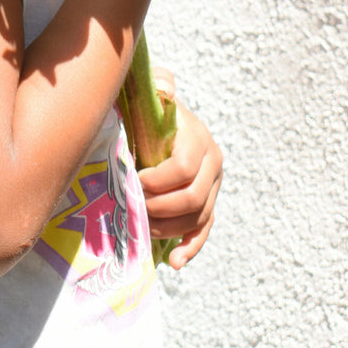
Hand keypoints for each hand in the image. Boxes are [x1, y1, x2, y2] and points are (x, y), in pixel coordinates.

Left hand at [138, 84, 222, 269]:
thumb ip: (160, 84)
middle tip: (133, 205)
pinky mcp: (208, 205)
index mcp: (199, 139)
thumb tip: (165, 87)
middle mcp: (213, 164)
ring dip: (167, 227)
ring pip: (196, 217)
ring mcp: (213, 187)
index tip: (134, 180)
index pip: (183, 168)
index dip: (156, 180)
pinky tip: (173, 262)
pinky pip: (203, 231)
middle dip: (159, 207)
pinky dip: (189, 248)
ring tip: (141, 227)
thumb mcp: (154, 94)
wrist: (162, 125)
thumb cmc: (151, 111)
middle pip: (192, 198)